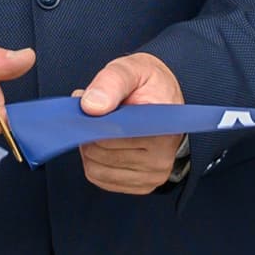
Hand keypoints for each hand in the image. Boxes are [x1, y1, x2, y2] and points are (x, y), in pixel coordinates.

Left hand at [72, 51, 186, 195]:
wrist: (167, 101)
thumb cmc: (149, 85)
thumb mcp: (133, 69)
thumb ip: (111, 82)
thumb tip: (90, 107)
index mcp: (163, 129)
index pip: (114, 135)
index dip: (94, 123)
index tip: (88, 107)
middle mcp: (162, 158)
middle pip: (101, 153)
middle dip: (88, 132)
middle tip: (91, 113)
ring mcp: (152, 175)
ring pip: (96, 168)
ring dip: (88, 148)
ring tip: (97, 127)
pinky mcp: (141, 186)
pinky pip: (100, 178)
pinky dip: (93, 161)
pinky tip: (102, 144)